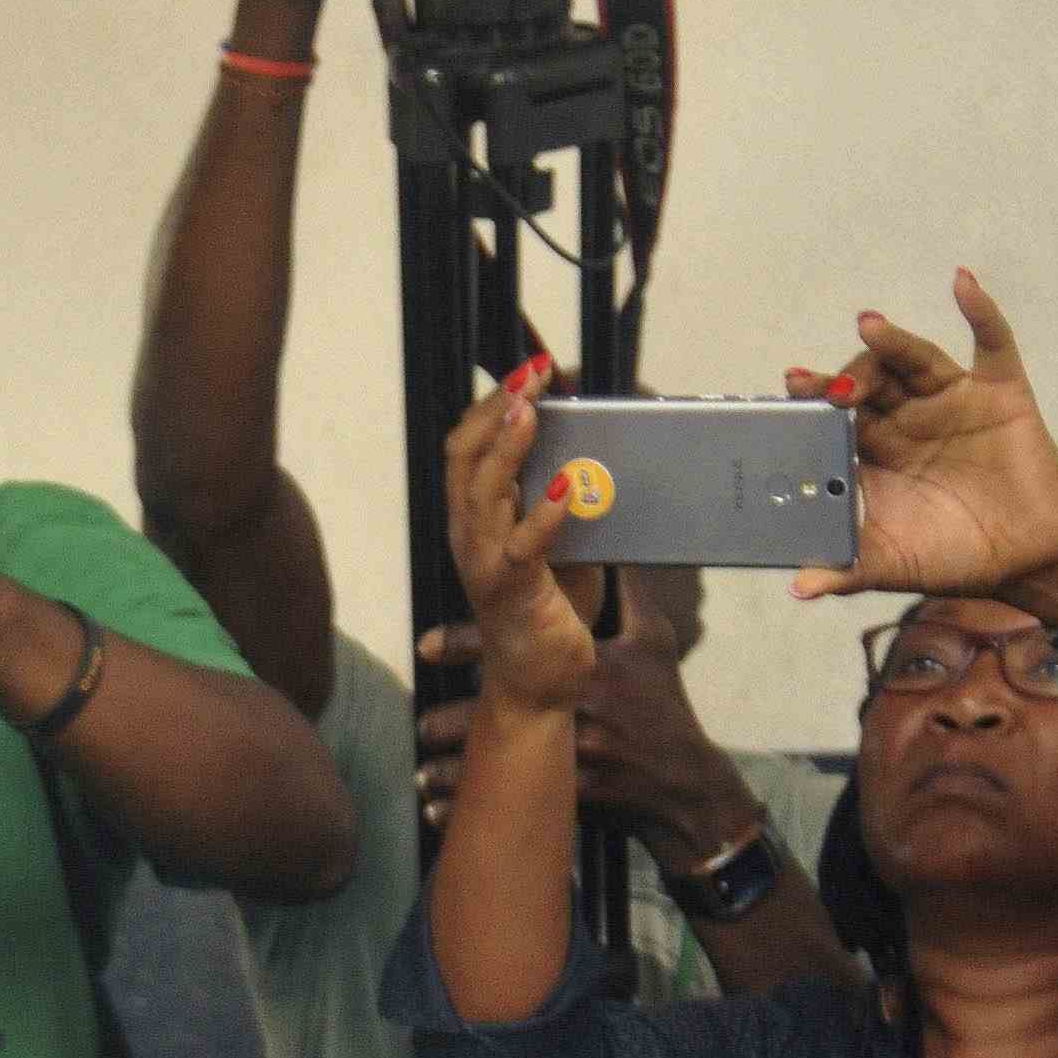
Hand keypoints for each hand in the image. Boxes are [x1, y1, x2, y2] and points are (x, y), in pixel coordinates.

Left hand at [413, 618, 762, 856]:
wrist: (685, 780)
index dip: (467, 644)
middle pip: (500, 712)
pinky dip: (485, 810)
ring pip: (505, 761)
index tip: (425, 645)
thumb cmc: (666, 704)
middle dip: (453, 722)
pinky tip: (444, 816)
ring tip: (421, 778)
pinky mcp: (576, 791)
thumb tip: (610, 548)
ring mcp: (578, 752)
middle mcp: (579, 706)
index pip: (518, 648)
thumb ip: (628, 594)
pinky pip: (522, 801)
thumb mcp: (654, 642)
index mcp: (589, 665)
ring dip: (458, 773)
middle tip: (420, 726)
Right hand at [436, 379, 598, 714]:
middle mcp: (469, 537)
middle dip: (498, 408)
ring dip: (510, 447)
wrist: (537, 686)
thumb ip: (560, 500)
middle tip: (531, 374)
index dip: (491, 405)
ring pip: (483, 493)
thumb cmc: (548, 613)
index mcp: (474, 521)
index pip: (465, 448)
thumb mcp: (557, 544)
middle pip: (465, 457)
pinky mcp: (512, 594)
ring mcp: (485, 565)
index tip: (528, 371)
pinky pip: (523, 547)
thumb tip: (592, 453)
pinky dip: (543, 515)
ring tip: (533, 411)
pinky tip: (565, 488)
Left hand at [793, 273, 1057, 617]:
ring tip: (868, 326)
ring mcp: (952, 400)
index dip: (813, 404)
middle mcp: (908, 417)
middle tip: (823, 384)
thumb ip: (847, 569)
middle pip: (870, 383)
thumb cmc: (955, 558)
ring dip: (892, 342)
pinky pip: (991, 342)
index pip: (836, 419)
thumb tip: (799, 588)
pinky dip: (980, 310)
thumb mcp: (894, 566)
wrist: (1030, 559)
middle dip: (846, 379)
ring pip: (917, 360)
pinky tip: (961, 282)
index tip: (790, 390)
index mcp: (875, 451)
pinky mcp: (1000, 390)